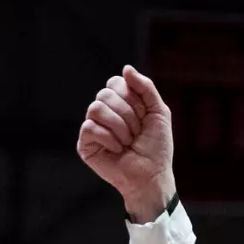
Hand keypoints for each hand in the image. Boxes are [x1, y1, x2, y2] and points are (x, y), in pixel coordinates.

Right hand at [76, 66, 176, 222]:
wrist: (152, 175)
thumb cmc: (156, 147)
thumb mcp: (158, 111)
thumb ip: (145, 87)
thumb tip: (126, 68)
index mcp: (119, 103)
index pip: (115, 82)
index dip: (132, 98)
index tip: (143, 117)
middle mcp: (104, 113)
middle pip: (105, 94)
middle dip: (127, 114)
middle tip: (136, 133)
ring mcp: (93, 128)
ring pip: (96, 108)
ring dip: (119, 127)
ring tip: (127, 142)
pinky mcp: (85, 144)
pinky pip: (90, 127)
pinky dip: (109, 139)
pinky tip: (117, 150)